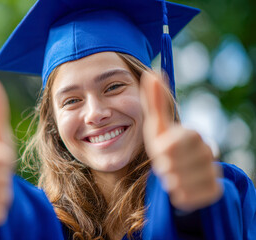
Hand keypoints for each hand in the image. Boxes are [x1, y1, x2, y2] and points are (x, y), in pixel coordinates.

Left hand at [140, 72, 221, 211]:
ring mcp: (213, 173)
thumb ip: (154, 102)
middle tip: (164, 165)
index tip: (160, 152)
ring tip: (171, 176)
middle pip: (177, 165)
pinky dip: (178, 196)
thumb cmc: (164, 146)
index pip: (176, 143)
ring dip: (169, 182)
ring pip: (182, 184)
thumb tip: (152, 72)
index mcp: (193, 135)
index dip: (164, 150)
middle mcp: (208, 152)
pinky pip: (189, 199)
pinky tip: (179, 188)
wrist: (178, 173)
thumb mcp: (156, 125)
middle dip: (164, 167)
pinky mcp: (214, 192)